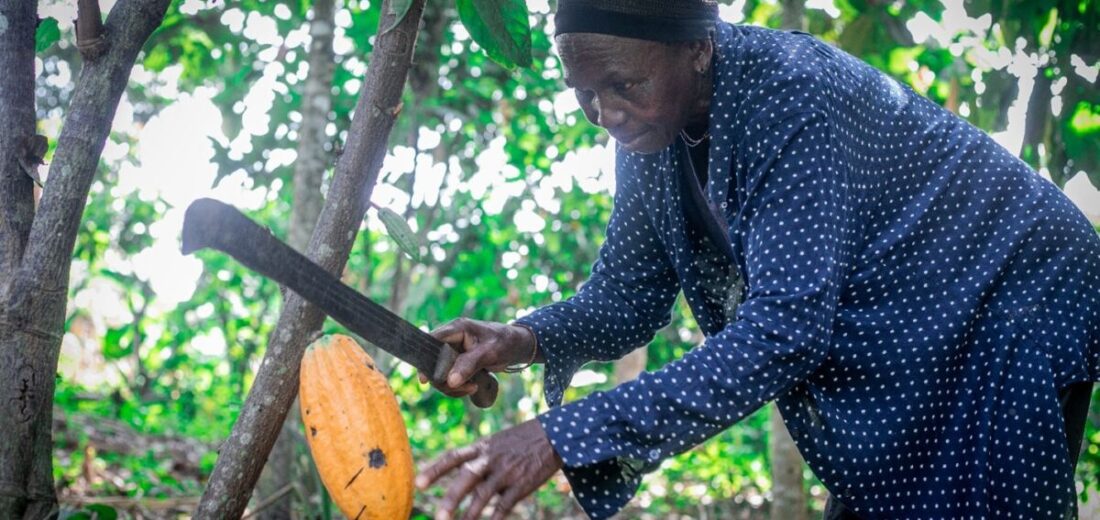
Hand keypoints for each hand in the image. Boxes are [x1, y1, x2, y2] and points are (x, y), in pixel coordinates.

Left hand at [416, 419, 562, 519]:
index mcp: (481, 447)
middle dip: (452, 498)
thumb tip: (449, 474)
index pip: (453, 457)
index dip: (435, 470)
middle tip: (439, 517)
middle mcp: (491, 459)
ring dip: (469, 515)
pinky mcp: (522, 485)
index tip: (419, 484)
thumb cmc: (517, 441)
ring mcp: (507, 473)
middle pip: (467, 478)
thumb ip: (474, 457)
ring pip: (484, 496)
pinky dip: (494, 519)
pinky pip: (505, 506)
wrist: (552, 435)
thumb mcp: (494, 442)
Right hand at [420, 318, 537, 398]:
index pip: (431, 342)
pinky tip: (472, 388)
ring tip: (473, 388)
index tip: (425, 380)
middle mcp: (451, 339)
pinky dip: (457, 387)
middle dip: (445, 380)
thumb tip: (450, 381)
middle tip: (465, 388)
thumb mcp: (488, 353)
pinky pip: (449, 378)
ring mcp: (453, 352)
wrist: (517, 346)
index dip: (425, 361)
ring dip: (453, 387)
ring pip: (440, 373)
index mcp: (456, 329)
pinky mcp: (458, 363)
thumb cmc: (504, 342)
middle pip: (433, 362)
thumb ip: (469, 365)